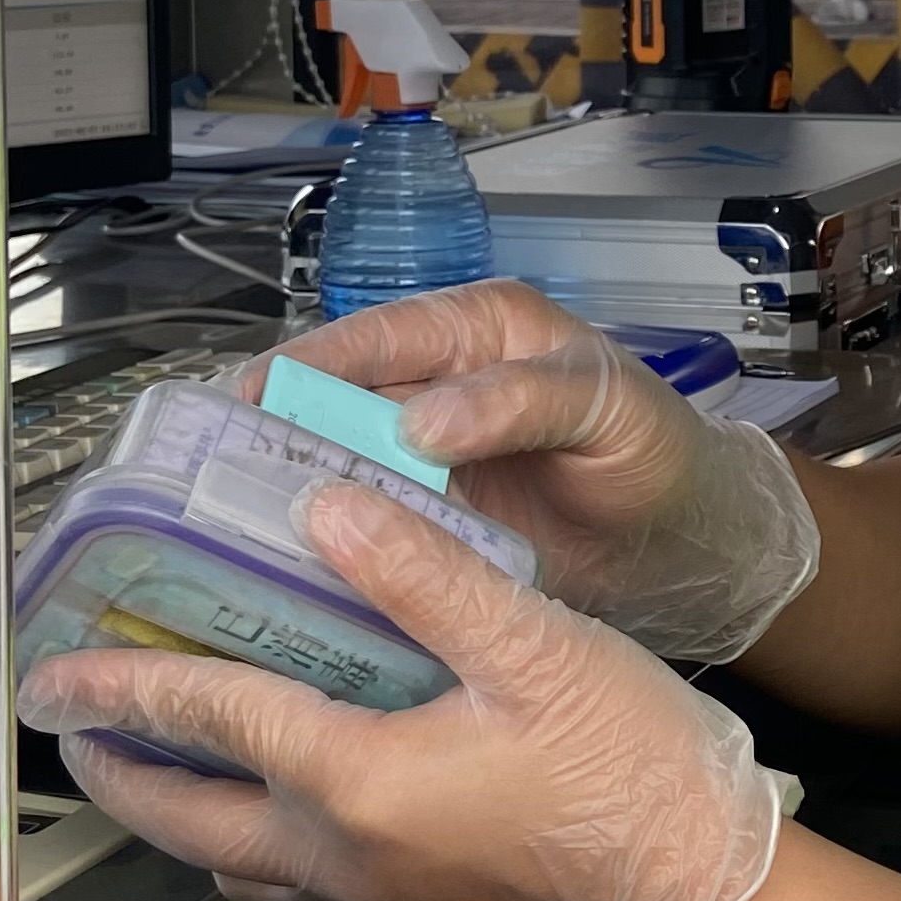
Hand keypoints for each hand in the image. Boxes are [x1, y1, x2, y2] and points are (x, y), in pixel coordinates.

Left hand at [18, 480, 792, 900]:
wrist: (708, 890)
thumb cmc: (636, 777)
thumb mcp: (535, 646)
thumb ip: (425, 572)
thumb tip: (335, 508)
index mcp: (358, 780)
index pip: (211, 717)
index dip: (127, 681)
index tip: (59, 667)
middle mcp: (346, 853)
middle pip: (187, 816)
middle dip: (118, 769)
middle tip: (73, 724)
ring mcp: (378, 894)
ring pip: (233, 861)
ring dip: (176, 810)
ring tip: (155, 755)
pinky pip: (291, 880)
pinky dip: (248, 836)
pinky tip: (278, 794)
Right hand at [249, 279, 818, 663]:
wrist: (692, 540)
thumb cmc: (656, 450)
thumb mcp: (603, 407)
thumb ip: (520, 400)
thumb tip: (420, 419)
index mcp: (475, 333)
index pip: (374, 336)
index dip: (309, 364)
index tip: (250, 398)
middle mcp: (436, 388)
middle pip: (334, 399)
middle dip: (274, 430)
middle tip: (209, 470)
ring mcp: (425, 460)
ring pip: (336, 465)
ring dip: (288, 490)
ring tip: (222, 521)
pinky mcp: (427, 524)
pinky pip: (363, 524)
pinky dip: (325, 540)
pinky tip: (282, 568)